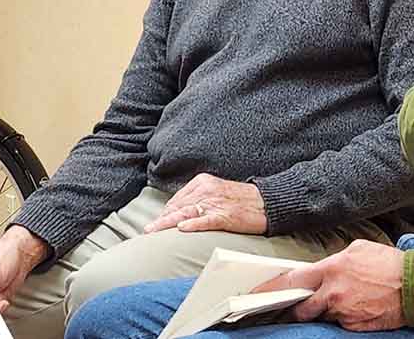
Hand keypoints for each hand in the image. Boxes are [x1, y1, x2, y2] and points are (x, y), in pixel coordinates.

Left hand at [143, 173, 266, 233]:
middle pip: (178, 206)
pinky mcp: (226, 215)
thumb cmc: (241, 199)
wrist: (267, 201)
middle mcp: (207, 190)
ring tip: (152, 232)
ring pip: (186, 213)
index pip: (177, 199)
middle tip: (145, 232)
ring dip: (167, 224)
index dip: (164, 213)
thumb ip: (198, 200)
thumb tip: (177, 215)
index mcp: (203, 182)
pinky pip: (206, 220)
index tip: (154, 225)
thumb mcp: (216, 192)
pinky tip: (182, 229)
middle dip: (161, 220)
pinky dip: (193, 224)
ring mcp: (216, 203)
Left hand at [254, 240, 404, 330]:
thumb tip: (323, 267)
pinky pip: (340, 323)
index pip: (292, 280)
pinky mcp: (354, 327)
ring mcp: (343, 313)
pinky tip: (356, 306)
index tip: (258, 293)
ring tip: (342, 299)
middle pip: (301, 307)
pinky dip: (343, 317)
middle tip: (288, 306)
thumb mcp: (358, 249)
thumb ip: (335, 259)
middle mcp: (333, 294)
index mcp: (332, 269)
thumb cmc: (389, 264)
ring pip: (322, 315)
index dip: (272, 288)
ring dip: (324, 310)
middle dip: (293, 308)